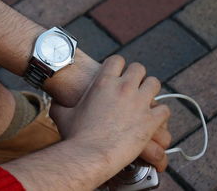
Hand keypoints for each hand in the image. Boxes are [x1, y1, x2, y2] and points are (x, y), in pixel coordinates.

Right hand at [50, 55, 170, 173]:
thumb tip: (52, 104)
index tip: (118, 72)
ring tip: (146, 98)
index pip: (117, 60)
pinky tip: (155, 118)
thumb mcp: (62, 115)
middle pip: (138, 68)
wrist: (90, 155)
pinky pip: (164, 109)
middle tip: (133, 85)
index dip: (118, 65)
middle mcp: (124, 88)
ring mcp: (139, 102)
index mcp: (103, 82)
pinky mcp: (150, 120)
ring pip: (155, 83)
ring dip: (150, 89)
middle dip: (137, 75)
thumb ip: (58, 106)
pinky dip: (160, 113)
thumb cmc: (76, 135)